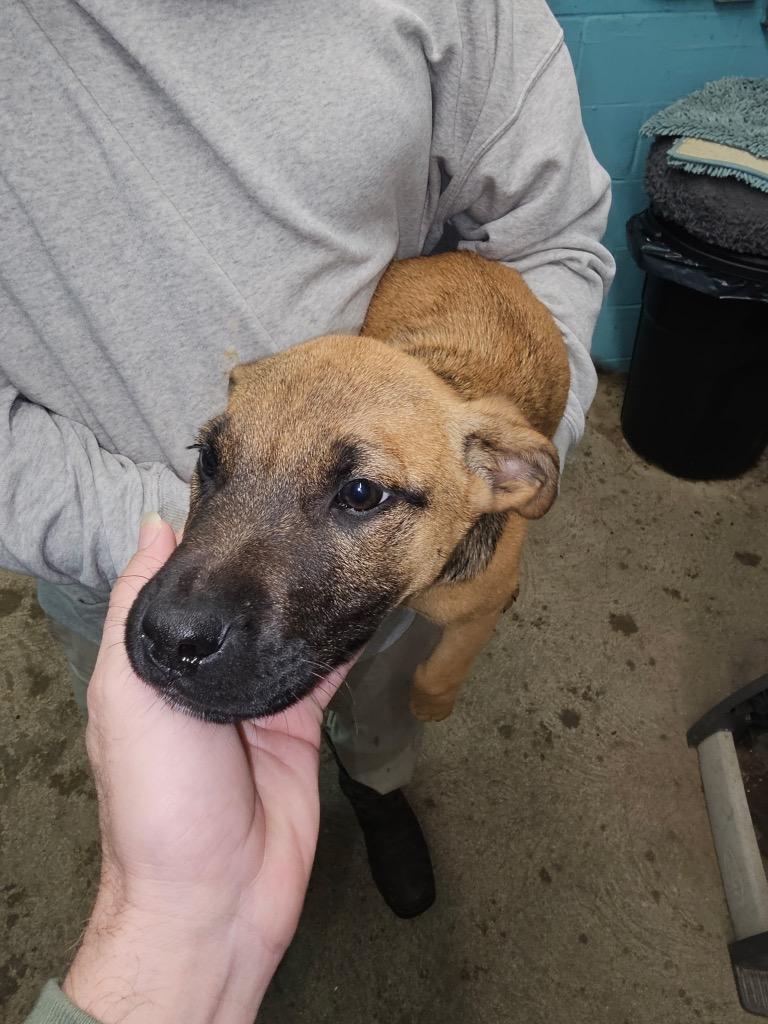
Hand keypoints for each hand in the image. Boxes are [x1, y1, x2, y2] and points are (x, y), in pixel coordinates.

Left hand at [63, 514, 346, 1023]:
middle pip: (242, 601)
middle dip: (268, 555)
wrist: (217, 889)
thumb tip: (157, 525)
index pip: (186, 584)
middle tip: (308, 497)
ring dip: (309, 585)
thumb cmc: (161, 791)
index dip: (211, 538)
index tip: (246, 482)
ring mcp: (257, 691)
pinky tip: (360, 587)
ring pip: (288, 623)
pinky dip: (342, 630)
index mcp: (159, 659)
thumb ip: (139, 609)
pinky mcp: (301, 719)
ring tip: (337, 529)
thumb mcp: (127, 692)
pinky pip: (324, 663)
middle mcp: (207, 669)